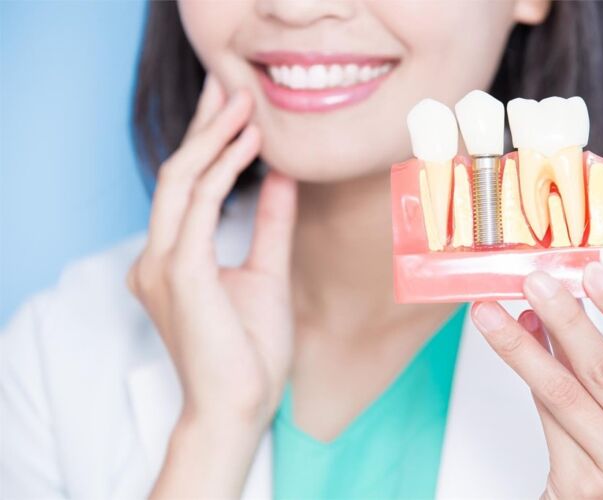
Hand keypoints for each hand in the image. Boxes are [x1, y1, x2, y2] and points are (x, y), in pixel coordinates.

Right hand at [127, 75, 296, 496]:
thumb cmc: (250, 349)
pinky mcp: (180, 271)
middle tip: (230, 84)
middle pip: (176, 172)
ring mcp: (162, 263)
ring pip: (180, 179)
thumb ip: (269, 222)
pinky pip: (198, 204)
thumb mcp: (266, 272)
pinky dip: (222, 169)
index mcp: (172, 258)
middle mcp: (156, 256)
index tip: (233, 108)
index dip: (207, 142)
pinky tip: (250, 144)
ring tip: (244, 102)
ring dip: (213, 137)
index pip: (185, 186)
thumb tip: (281, 177)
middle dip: (204, 125)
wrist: (241, 406)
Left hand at [471, 262, 602, 498]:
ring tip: (492, 313)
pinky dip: (526, 377)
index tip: (593, 271)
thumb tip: (549, 305)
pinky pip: (546, 418)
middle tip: (533, 282)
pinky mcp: (583, 485)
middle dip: (563, 318)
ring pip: (563, 393)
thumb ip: (594, 358)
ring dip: (522, 346)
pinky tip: (510, 345)